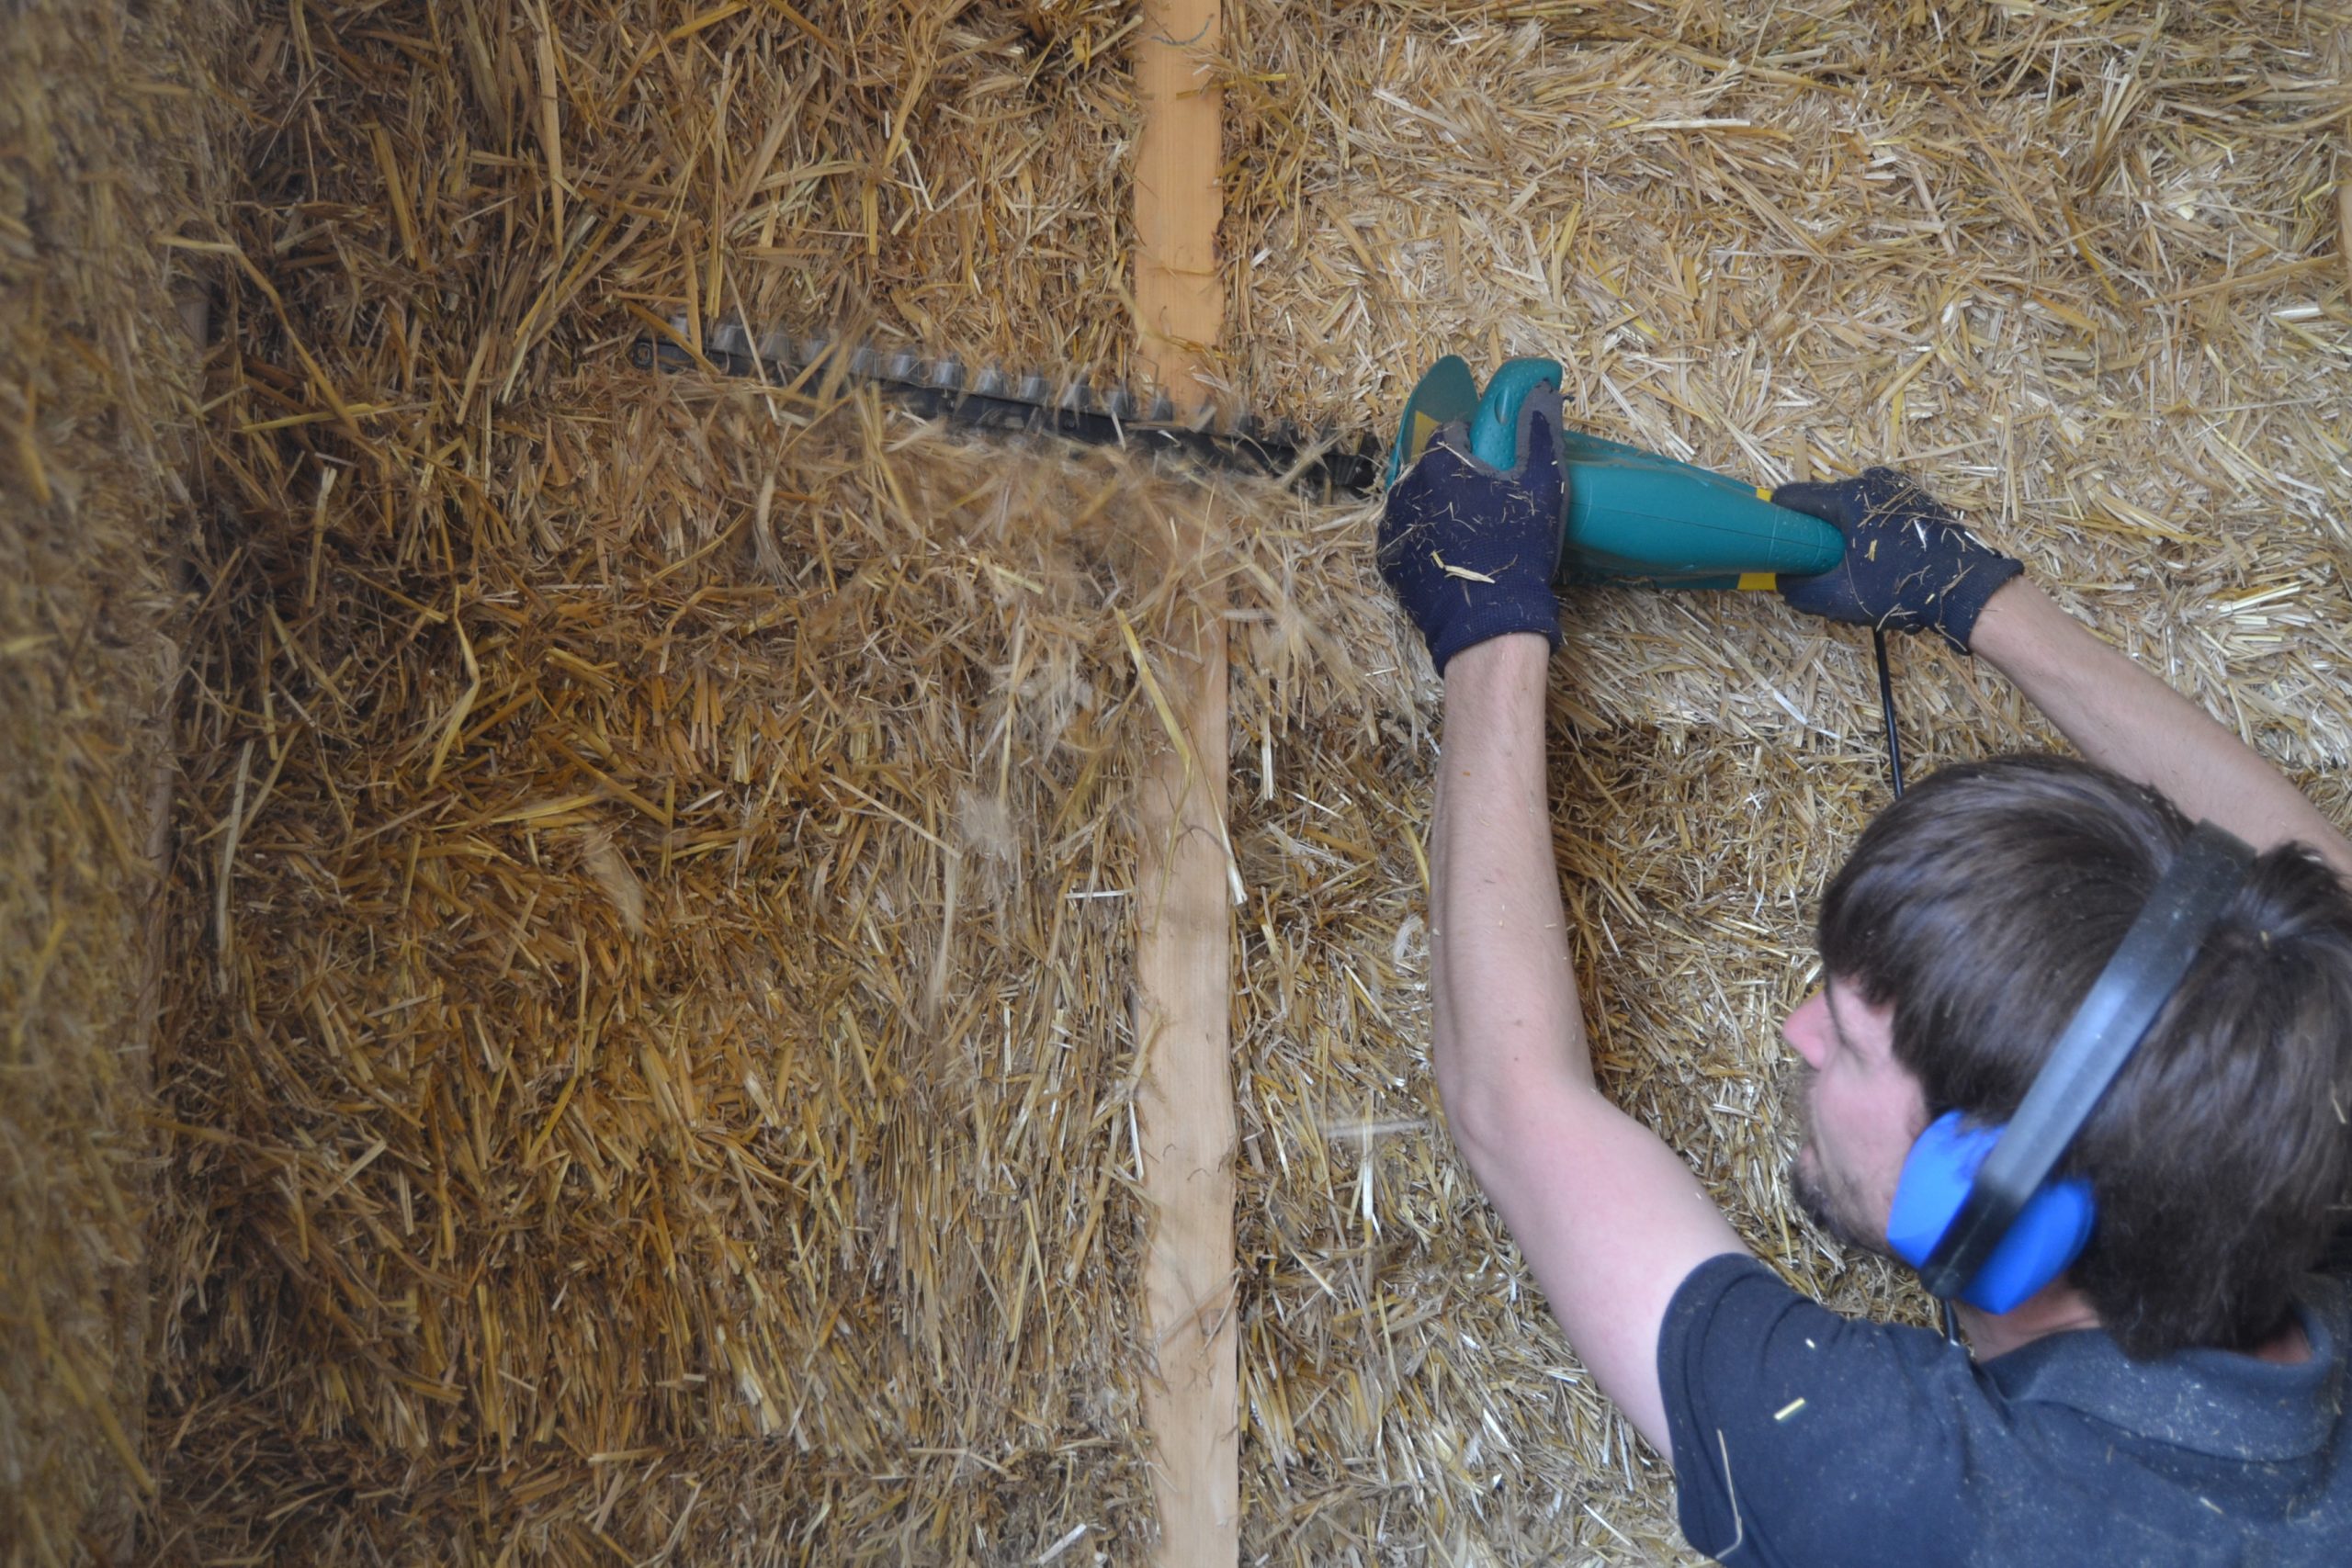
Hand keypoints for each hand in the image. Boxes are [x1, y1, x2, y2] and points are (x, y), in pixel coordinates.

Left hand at [1377, 380, 1567, 673]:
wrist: (1487, 622)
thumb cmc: (1518, 550)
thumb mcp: (1542, 486)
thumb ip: (1539, 435)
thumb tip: (1543, 396)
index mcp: (1440, 461)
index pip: (1451, 433)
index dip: (1473, 444)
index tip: (1490, 462)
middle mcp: (1405, 487)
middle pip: (1430, 468)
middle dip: (1453, 477)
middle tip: (1483, 503)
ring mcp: (1391, 526)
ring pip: (1414, 502)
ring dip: (1435, 508)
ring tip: (1466, 533)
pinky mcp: (1386, 561)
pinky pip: (1405, 537)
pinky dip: (1422, 540)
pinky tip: (1448, 555)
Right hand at [1771, 467, 2021, 652]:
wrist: (1967, 589)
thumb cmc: (1902, 589)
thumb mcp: (1840, 598)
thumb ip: (1799, 589)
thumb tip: (1781, 581)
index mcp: (1847, 497)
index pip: (1792, 497)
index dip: (1776, 520)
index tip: (1775, 542)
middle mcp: (1870, 482)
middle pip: (1822, 502)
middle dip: (1813, 530)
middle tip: (1817, 563)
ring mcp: (1897, 487)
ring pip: (1850, 506)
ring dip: (1842, 531)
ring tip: (1851, 564)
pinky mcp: (1915, 498)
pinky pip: (1875, 509)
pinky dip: (1867, 528)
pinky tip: (1878, 557)